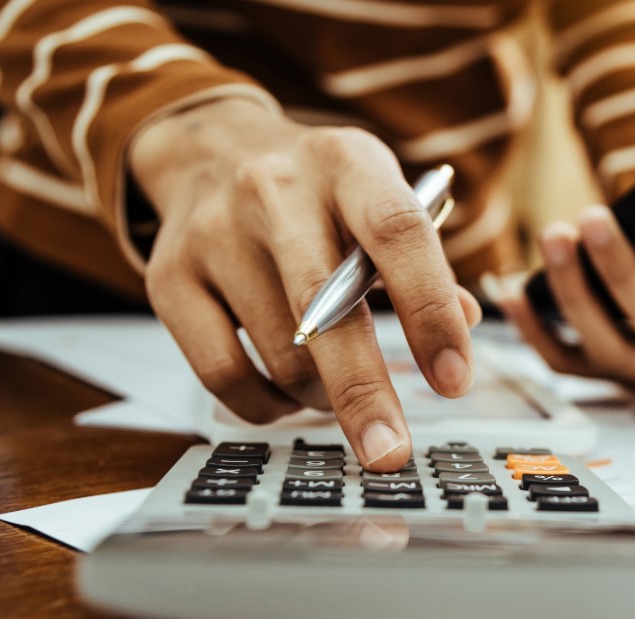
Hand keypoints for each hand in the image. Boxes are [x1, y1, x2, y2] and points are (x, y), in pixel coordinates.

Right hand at [130, 98, 480, 469]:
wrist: (212, 150)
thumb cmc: (316, 187)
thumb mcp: (377, 192)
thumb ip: (422, 258)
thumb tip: (465, 322)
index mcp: (345, 164)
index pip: (398, 235)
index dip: (431, 312)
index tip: (454, 381)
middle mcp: (274, 192)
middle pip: (325, 310)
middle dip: (364, 395)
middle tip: (390, 452)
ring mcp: (214, 235)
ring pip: (280, 355)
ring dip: (322, 397)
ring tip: (337, 391)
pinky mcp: (169, 279)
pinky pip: (222, 376)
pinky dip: (266, 406)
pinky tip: (288, 397)